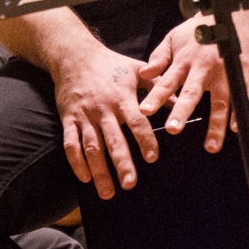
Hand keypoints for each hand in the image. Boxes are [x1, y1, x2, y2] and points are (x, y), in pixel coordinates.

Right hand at [51, 45, 158, 198]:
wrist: (74, 56)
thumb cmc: (111, 64)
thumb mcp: (136, 69)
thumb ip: (158, 86)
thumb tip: (180, 100)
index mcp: (122, 96)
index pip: (136, 122)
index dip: (145, 140)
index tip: (153, 158)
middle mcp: (103, 108)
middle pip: (113, 139)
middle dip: (121, 163)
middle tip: (130, 183)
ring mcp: (84, 115)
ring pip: (91, 147)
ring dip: (100, 171)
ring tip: (108, 192)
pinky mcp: (68, 119)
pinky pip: (70, 144)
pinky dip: (76, 163)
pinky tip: (85, 179)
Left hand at [138, 9, 248, 153]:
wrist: (234, 9)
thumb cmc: (202, 25)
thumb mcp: (174, 37)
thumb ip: (159, 57)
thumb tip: (143, 74)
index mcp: (184, 60)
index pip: (166, 82)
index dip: (155, 97)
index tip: (144, 111)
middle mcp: (202, 66)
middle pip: (191, 92)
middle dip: (182, 112)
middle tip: (173, 129)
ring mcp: (224, 69)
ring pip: (219, 100)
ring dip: (215, 124)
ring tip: (211, 145)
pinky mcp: (242, 70)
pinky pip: (240, 95)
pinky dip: (238, 112)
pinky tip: (236, 128)